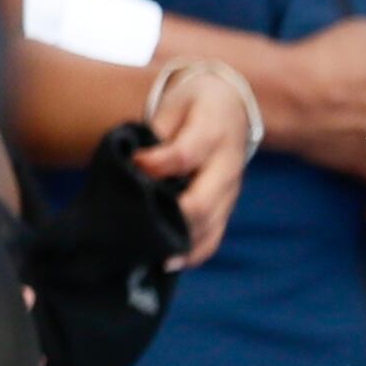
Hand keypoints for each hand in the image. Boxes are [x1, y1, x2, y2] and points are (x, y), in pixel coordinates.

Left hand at [142, 61, 256, 264]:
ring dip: (178, 242)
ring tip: (146, 253)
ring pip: (208, 227)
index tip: (132, 165)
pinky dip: (193, 253)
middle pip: (200, 203)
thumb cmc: (194, 104)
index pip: (184, 156)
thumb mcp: (176, 104)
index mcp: (212, 133)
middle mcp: (227, 168)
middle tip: (133, 227)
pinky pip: (215, 238)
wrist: (233, 106)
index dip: (155, 165)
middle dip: (167, 218)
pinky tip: (168, 261)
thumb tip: (137, 164)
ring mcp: (230, 193)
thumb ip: (157, 132)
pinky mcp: (228, 208)